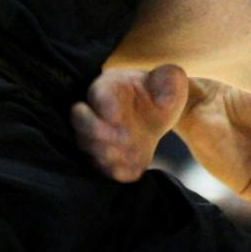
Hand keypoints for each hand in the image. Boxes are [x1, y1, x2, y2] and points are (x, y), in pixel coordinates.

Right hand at [72, 64, 188, 181]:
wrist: (158, 111)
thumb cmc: (161, 91)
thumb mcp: (171, 79)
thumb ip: (169, 80)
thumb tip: (164, 101)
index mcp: (110, 87)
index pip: (98, 95)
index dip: (106, 108)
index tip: (120, 118)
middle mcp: (95, 110)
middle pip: (79, 122)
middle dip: (99, 132)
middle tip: (126, 138)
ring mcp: (97, 135)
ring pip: (87, 147)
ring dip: (108, 154)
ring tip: (134, 154)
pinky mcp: (105, 156)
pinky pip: (101, 168)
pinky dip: (115, 171)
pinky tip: (135, 168)